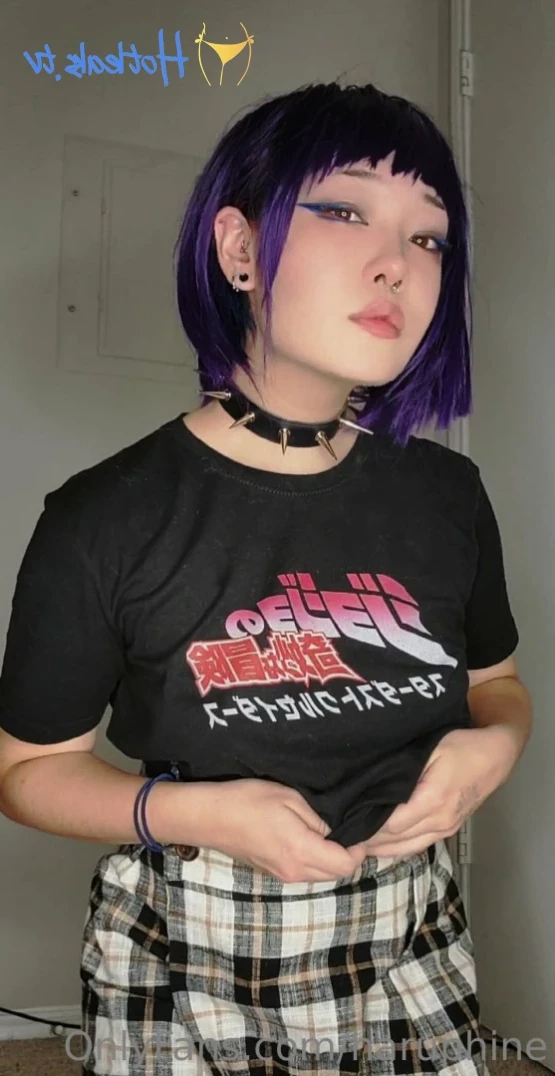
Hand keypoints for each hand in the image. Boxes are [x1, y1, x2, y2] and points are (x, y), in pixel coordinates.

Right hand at [210, 778, 368, 882]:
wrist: (210, 817)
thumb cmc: (249, 801)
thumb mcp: (290, 799)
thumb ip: (319, 819)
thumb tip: (342, 831)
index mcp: (301, 852)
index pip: (346, 864)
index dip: (359, 848)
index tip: (358, 827)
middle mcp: (295, 872)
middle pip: (337, 874)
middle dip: (348, 855)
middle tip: (348, 828)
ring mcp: (283, 876)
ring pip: (322, 876)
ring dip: (332, 859)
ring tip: (330, 831)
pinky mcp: (274, 874)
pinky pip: (306, 873)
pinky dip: (317, 861)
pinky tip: (311, 839)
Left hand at [360, 725, 519, 858]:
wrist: (494, 758)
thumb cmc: (461, 746)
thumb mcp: (430, 750)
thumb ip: (404, 770)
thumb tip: (374, 784)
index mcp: (433, 799)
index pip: (391, 823)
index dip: (367, 825)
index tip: (345, 821)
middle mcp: (440, 820)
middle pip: (396, 840)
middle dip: (368, 838)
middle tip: (343, 833)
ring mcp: (446, 828)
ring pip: (406, 847)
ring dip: (380, 847)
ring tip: (355, 840)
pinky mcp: (448, 830)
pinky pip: (418, 845)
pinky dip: (396, 848)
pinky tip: (378, 844)